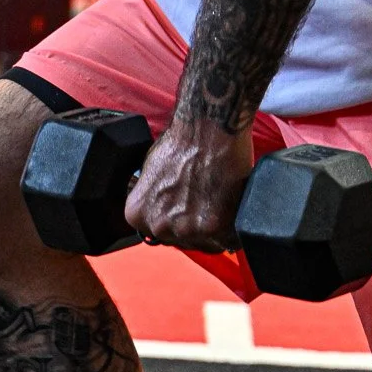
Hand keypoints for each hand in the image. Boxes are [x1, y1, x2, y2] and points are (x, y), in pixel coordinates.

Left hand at [124, 117, 253, 251]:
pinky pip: (229, 241)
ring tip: (219, 199)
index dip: (176, 219)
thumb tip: (161, 208)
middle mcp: (159, 226)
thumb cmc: (182, 141)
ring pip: (207, 243)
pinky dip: (234, 228)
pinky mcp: (215, 228)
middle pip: (182, 240)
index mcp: (137, 214)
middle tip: (206, 200)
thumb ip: (152, 198)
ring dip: (216, 228)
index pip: (158, 233)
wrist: (209, 128)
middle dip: (195, 225)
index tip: (186, 207)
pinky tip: (231, 204)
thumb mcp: (150, 172)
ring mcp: (187, 230)